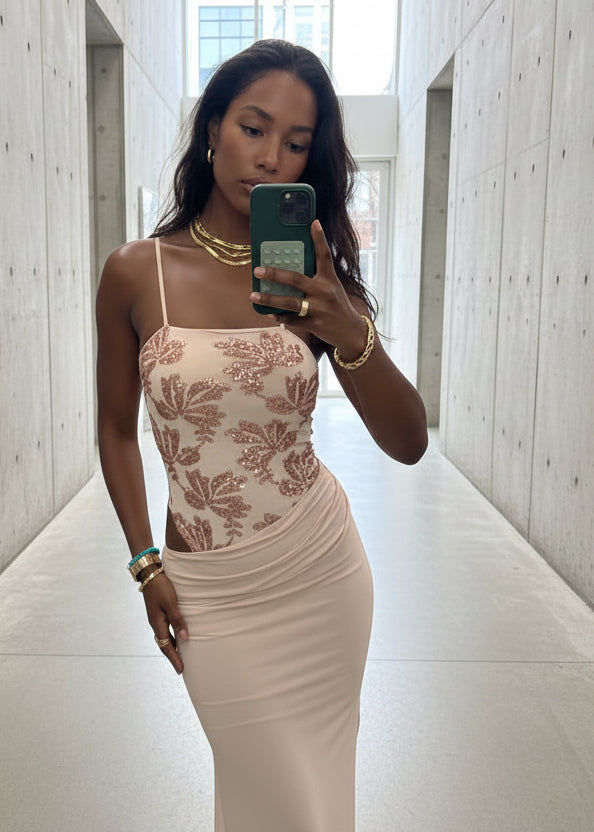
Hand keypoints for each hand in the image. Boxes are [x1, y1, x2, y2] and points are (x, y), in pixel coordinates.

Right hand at [142, 571, 188, 674]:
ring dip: (171, 648)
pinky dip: (171, 638)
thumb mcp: (171, 603)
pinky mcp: (158, 613)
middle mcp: (155, 623)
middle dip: (172, 657)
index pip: (166, 646)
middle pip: (164, 645)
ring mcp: (156, 618)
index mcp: (157, 623)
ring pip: (164, 638)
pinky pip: (165, 630)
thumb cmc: (161, 587)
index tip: (181, 670)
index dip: (174, 658)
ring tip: (180, 656)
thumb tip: (185, 638)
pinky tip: (177, 637)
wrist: (150, 574)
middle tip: (181, 668)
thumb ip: (178, 620)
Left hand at [250, 220, 368, 361]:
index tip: (313, 222)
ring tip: (253, 295)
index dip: (319, 238)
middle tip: (257, 270)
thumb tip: (288, 268)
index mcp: (330, 279)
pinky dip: (280, 317)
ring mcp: (319, 309)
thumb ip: (315, 278)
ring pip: (290, 302)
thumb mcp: (331, 288)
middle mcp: (325, 292)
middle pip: (296, 279)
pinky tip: (270, 314)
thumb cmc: (336, 305)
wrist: (350, 332)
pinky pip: (292, 320)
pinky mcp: (315, 325)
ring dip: (269, 299)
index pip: (324, 255)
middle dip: (275, 274)